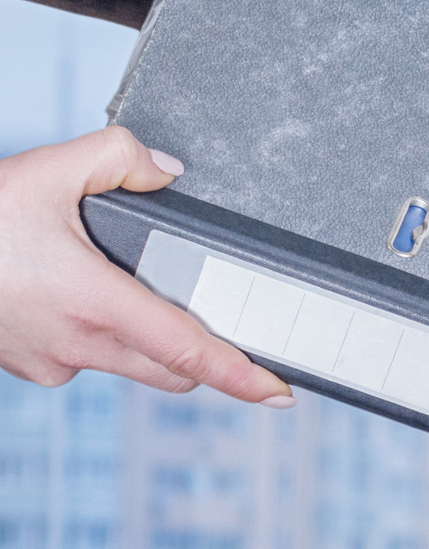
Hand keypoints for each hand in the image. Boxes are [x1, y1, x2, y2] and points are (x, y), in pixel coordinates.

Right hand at [0, 127, 292, 405]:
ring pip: (130, 363)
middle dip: (197, 348)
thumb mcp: (45, 169)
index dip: (242, 375)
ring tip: (115, 284)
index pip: (189, 350)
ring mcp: (50, 363)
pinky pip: (85, 358)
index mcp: (94, 302)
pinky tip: (67, 293)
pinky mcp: (29, 367)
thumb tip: (167, 169)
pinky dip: (97, 334)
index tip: (280, 392)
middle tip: (204, 312)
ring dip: (143, 337)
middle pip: (172, 366)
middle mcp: (77, 344)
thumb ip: (119, 155)